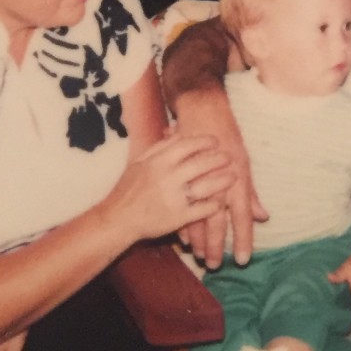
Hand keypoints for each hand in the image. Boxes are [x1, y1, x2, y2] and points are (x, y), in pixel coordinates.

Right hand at [103, 131, 236, 243]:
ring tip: (233, 177)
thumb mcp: (140, 162)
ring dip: (222, 181)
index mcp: (158, 162)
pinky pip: (202, 209)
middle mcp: (168, 178)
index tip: (215, 141)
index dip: (204, 142)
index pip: (187, 145)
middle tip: (230, 157)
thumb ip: (159, 147)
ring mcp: (174, 198)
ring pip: (206, 187)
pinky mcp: (178, 218)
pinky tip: (221, 201)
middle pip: (201, 164)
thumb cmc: (128, 188)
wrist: (118, 219)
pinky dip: (214, 205)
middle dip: (219, 160)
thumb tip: (178, 132)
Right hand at [172, 91, 267, 268]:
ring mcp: (199, 175)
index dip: (244, 237)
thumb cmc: (226, 133)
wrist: (203, 106)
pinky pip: (180, 198)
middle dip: (216, 244)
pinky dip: (182, 217)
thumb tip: (263, 216)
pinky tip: (181, 236)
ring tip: (196, 254)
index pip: (243, 213)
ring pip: (197, 212)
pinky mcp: (181, 170)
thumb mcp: (244, 161)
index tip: (242, 259)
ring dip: (197, 236)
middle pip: (218, 219)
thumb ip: (250, 193)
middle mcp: (220, 178)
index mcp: (239, 175)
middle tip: (213, 265)